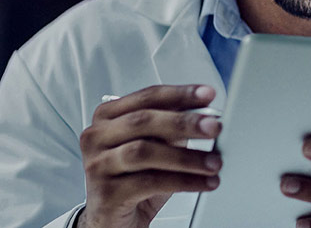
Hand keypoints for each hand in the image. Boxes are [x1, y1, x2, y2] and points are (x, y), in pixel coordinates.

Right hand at [77, 85, 222, 227]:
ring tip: (214, 162)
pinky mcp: (106, 193)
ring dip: (187, 157)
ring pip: (145, 152)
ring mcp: (97, 165)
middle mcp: (96, 137)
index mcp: (108, 116)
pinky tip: (203, 182)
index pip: (147, 97)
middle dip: (184, 122)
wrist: (113, 220)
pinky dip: (183, 181)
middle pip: (143, 121)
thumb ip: (172, 129)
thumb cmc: (135, 178)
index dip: (180, 94)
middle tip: (214, 126)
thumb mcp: (155, 147)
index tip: (207, 94)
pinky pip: (150, 182)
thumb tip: (206, 118)